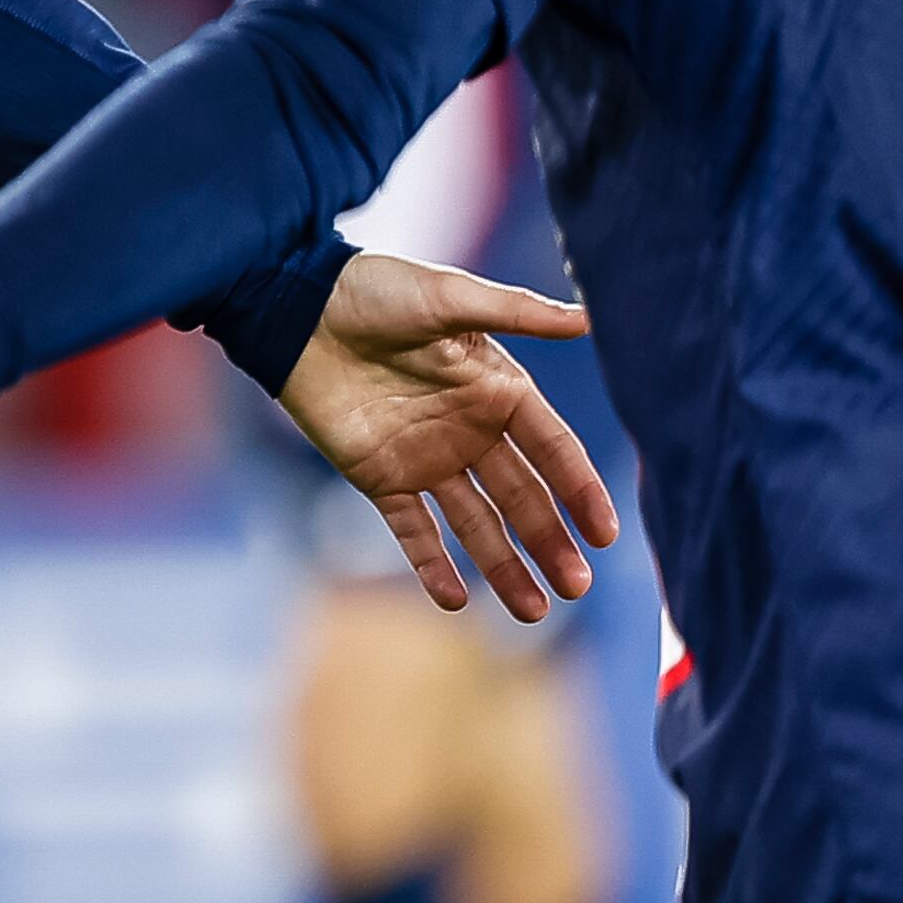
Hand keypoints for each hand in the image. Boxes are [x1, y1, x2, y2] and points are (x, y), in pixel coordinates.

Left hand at [280, 251, 617, 622]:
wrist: (297, 308)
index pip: (552, 450)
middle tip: (576, 587)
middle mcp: (471, 430)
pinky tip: (456, 601)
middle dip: (551, 542)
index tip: (605, 535)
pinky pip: (414, 529)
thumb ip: (514, 313)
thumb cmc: (375, 290)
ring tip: (533, 612)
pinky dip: (433, 565)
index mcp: (497, 390)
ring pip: (477, 524)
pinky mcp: (381, 477)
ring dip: (505, 567)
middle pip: (523, 498)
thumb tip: (586, 318)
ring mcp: (427, 458)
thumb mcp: (448, 296)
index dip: (580, 490)